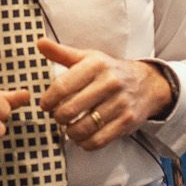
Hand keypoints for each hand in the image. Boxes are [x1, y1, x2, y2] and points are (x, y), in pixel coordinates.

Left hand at [35, 39, 172, 149]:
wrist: (147, 84)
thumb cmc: (110, 71)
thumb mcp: (88, 58)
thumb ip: (62, 53)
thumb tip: (39, 43)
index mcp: (96, 65)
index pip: (62, 87)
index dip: (48, 100)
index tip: (46, 105)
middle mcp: (110, 82)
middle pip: (70, 110)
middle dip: (58, 117)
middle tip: (59, 116)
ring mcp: (120, 103)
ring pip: (83, 128)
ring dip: (70, 132)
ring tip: (69, 127)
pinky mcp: (127, 121)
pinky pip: (98, 140)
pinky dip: (85, 143)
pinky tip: (83, 136)